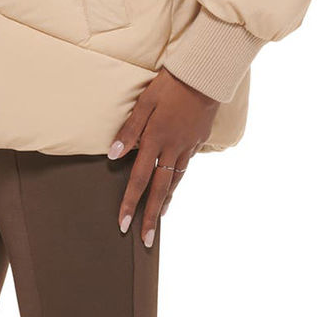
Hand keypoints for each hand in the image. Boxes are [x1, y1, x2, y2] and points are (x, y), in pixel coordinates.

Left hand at [107, 67, 219, 247]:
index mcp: (156, 139)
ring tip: (158, 217)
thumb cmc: (169, 84)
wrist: (204, 75)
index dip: (130, 202)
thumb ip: (129, 129)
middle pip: (159, 188)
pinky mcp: (199, 141)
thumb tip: (112, 154)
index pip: (139, 178)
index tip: (123, 224)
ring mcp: (188, 146)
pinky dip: (177, 181)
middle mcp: (172, 148)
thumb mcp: (145, 102)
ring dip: (164, 201)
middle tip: (145, 240)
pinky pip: (185, 167)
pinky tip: (173, 185)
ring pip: (174, 180)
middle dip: (150, 215)